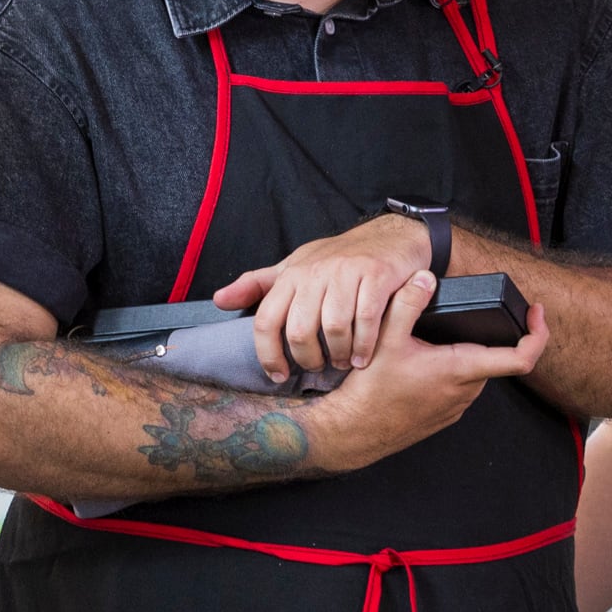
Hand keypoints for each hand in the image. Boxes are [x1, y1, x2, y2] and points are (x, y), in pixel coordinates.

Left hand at [211, 212, 433, 383]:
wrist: (392, 235)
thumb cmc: (339, 259)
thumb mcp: (295, 267)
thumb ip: (258, 286)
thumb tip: (218, 301)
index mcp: (291, 274)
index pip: (266, 320)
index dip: (268, 354)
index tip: (277, 375)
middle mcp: (315, 272)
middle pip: (299, 330)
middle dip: (308, 359)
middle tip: (317, 368)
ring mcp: (347, 273)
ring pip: (334, 328)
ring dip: (339, 355)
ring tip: (343, 363)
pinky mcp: (377, 276)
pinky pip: (367, 320)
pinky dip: (365, 345)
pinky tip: (363, 356)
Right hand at [305, 271, 547, 472]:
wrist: (354, 431)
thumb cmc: (370, 390)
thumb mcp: (385, 338)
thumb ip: (407, 303)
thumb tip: (425, 277)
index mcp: (460, 369)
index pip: (521, 358)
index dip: (538, 334)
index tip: (535, 313)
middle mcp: (465, 391)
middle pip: (495, 358)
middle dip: (489, 335)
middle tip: (470, 314)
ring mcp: (456, 406)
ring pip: (476, 372)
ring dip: (467, 353)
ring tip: (440, 338)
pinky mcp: (444, 415)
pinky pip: (460, 388)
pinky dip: (453, 371)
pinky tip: (426, 362)